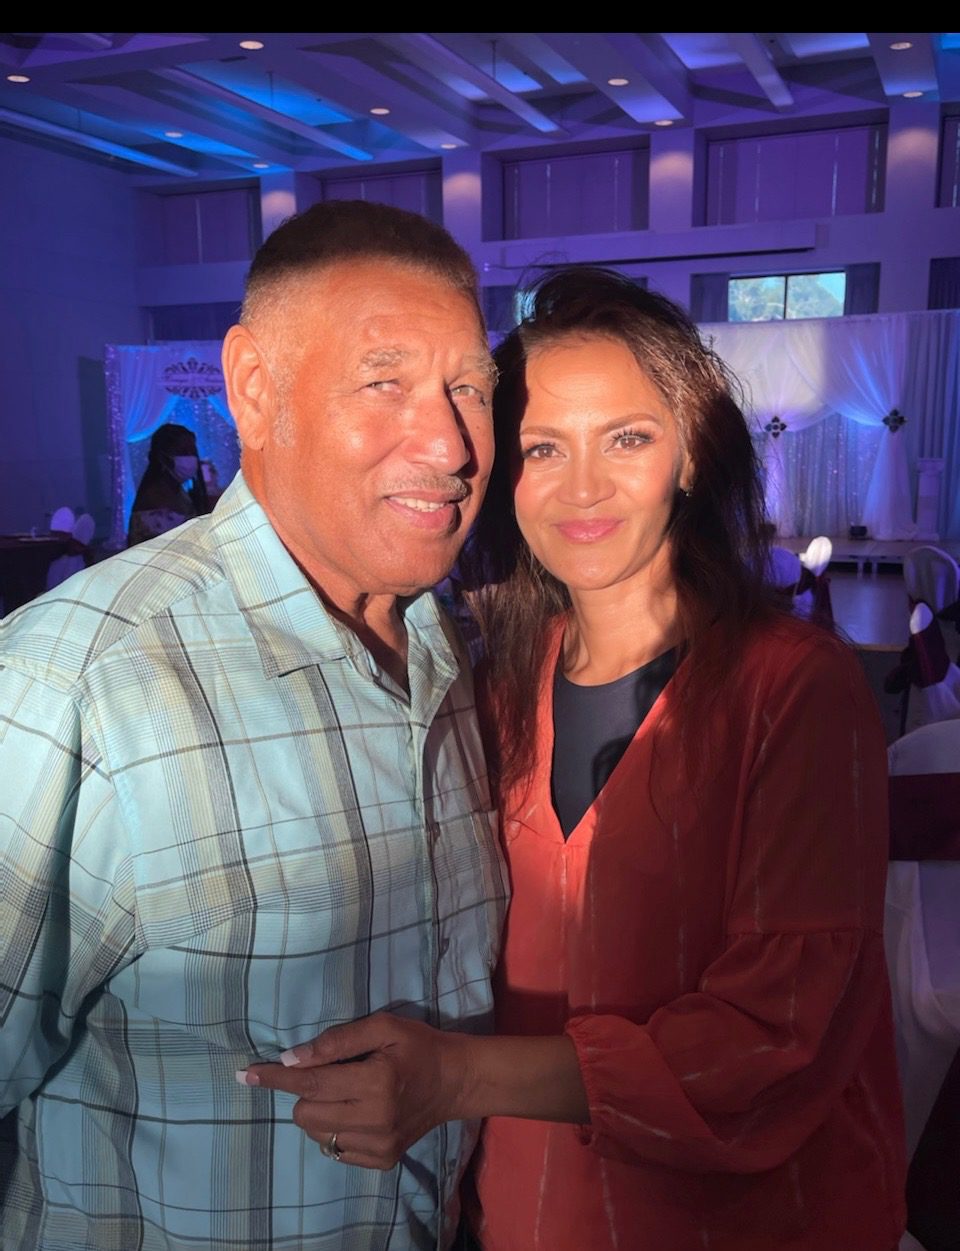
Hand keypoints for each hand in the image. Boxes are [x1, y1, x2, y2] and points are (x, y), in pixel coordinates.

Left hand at [238, 1013, 467, 1169]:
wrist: (455, 1081)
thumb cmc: (418, 1046)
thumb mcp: (383, 1027)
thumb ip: (337, 1042)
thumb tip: (293, 1058)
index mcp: (375, 1082)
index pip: (311, 1083)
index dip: (276, 1079)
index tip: (247, 1074)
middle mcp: (374, 1119)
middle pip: (306, 1113)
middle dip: (304, 1092)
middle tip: (328, 1074)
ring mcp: (378, 1145)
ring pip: (317, 1134)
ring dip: (318, 1111)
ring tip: (344, 1092)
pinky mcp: (381, 1160)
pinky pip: (335, 1150)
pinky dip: (335, 1129)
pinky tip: (356, 1112)